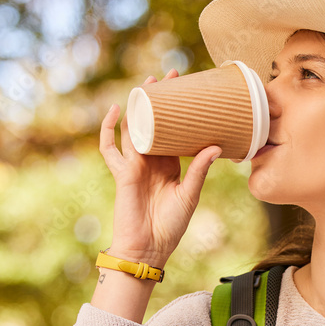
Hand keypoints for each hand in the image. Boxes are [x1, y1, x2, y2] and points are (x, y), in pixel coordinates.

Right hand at [98, 68, 222, 262]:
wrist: (148, 249)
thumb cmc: (170, 226)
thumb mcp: (190, 194)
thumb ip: (200, 170)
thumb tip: (216, 146)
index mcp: (170, 165)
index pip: (174, 132)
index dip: (179, 113)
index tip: (188, 91)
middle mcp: (152, 161)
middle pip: (153, 124)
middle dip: (159, 101)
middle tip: (170, 76)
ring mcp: (135, 166)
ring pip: (133, 129)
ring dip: (138, 106)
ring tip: (147, 84)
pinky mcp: (122, 173)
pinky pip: (110, 148)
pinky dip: (109, 129)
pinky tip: (115, 111)